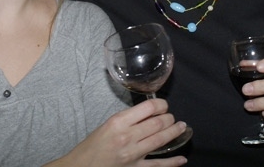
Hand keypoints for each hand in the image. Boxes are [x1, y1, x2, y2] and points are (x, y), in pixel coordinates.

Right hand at [46, 99, 187, 166]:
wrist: (81, 166)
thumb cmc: (92, 145)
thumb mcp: (108, 124)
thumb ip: (128, 118)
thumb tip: (148, 113)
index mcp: (119, 122)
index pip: (147, 108)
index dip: (161, 104)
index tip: (164, 104)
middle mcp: (127, 137)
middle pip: (157, 123)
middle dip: (169, 118)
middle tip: (172, 116)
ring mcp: (132, 154)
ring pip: (160, 141)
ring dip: (174, 132)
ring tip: (182, 127)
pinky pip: (157, 165)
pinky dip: (172, 163)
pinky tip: (182, 159)